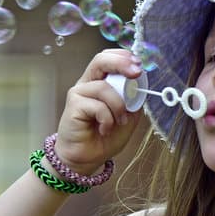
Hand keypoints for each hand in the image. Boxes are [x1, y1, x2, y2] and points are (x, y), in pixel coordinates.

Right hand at [55, 49, 143, 173]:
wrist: (87, 158)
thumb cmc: (105, 137)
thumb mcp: (128, 117)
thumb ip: (133, 101)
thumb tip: (141, 86)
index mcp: (100, 82)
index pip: (108, 58)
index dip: (123, 57)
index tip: (139, 64)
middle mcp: (87, 83)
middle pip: (100, 60)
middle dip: (121, 63)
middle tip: (136, 72)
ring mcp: (78, 93)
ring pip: (104, 87)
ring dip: (118, 106)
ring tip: (120, 122)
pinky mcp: (73, 106)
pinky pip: (98, 106)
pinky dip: (107, 119)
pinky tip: (105, 130)